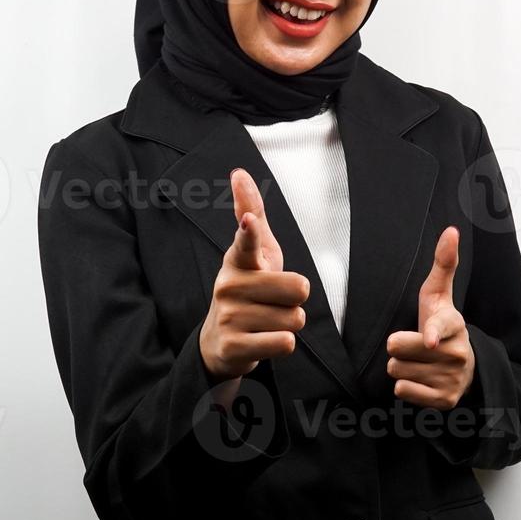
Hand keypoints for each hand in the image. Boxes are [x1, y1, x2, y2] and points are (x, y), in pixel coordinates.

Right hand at [199, 168, 310, 384]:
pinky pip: (285, 343)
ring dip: (288, 324)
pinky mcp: (234, 347)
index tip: (248, 222)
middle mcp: (229, 286)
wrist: (221, 342)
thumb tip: (239, 172)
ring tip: (265, 323)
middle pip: (299, 289)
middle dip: (296, 300)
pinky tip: (263, 340)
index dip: (249, 232)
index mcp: (238, 260)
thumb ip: (251, 212)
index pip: (245, 242)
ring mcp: (230, 317)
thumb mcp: (254, 252)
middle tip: (273, 302)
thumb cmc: (247, 288)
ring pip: (295, 319)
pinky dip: (282, 344)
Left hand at [387, 225, 475, 409]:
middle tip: (414, 344)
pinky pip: (403, 390)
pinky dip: (405, 386)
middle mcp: (457, 353)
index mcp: (455, 325)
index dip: (431, 334)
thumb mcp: (439, 294)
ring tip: (419, 362)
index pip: (440, 328)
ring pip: (398, 371)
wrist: (463, 368)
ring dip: (401, 367)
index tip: (430, 340)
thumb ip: (444, 263)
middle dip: (398, 347)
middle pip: (399, 351)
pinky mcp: (444, 400)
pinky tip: (420, 378)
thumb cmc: (440, 324)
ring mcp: (452, 379)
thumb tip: (451, 230)